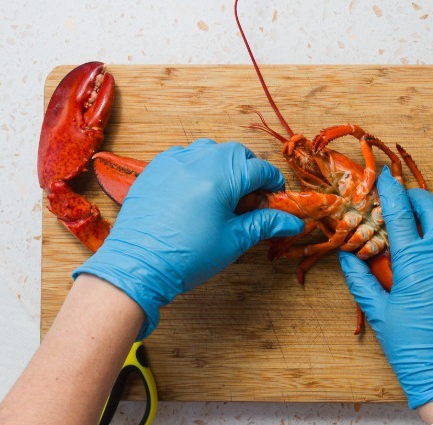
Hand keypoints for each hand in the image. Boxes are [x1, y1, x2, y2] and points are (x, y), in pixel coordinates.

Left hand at [74, 138, 304, 338]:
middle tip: (250, 200)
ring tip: (222, 195)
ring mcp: (173, 162)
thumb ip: (265, 223)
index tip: (274, 200)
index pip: (260, 169)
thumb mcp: (234, 240)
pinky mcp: (154, 169)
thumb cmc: (189, 256)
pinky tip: (195, 192)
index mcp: (222, 176)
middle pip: (236, 153)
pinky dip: (196, 167)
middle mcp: (198, 160)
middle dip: (249, 171)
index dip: (273, 184)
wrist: (138, 266)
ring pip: (209, 150)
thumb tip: (294, 223)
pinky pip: (183, 156)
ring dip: (223, 165)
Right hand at [339, 168, 432, 408]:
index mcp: (415, 262)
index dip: (391, 190)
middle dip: (418, 198)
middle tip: (407, 200)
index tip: (384, 178)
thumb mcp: (379, 312)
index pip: (401, 212)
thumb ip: (362, 279)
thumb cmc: (410, 346)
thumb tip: (348, 256)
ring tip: (431, 224)